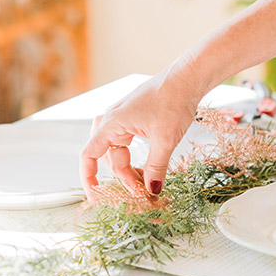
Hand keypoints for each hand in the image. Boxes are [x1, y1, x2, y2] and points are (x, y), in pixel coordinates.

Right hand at [80, 70, 201, 197]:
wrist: (187, 78)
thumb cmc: (174, 101)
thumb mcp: (166, 140)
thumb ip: (157, 167)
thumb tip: (152, 190)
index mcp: (112, 123)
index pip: (88, 155)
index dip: (89, 179)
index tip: (96, 197)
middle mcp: (111, 120)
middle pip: (107, 158)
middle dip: (122, 177)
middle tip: (143, 193)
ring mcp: (121, 118)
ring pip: (117, 152)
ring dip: (129, 169)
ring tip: (148, 182)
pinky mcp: (132, 118)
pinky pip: (126, 144)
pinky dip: (135, 158)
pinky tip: (149, 167)